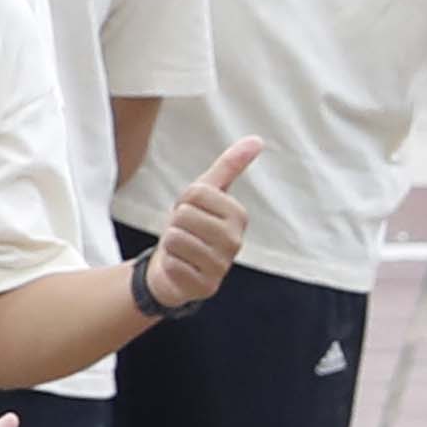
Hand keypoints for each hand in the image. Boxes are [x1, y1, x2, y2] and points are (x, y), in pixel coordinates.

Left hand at [137, 138, 262, 317]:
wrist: (172, 270)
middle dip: (175, 223)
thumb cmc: (190, 227)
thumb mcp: (206, 194)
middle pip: (184, 215)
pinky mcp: (206, 287)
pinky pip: (173, 265)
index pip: (195, 193)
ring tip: (182, 250)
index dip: (183, 201)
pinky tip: (180, 268)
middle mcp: (235, 241)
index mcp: (238, 215)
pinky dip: (169, 265)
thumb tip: (257, 139)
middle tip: (184, 234)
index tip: (190, 213)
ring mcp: (222, 266)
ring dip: (170, 245)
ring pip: (176, 239)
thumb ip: (229, 167)